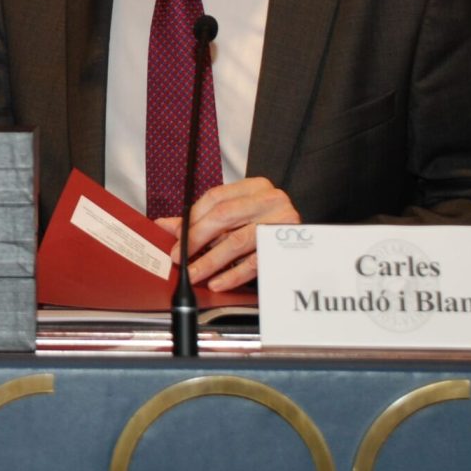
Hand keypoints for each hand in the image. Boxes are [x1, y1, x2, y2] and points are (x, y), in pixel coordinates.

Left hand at [154, 177, 298, 291]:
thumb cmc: (263, 224)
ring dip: (210, 260)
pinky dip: (233, 274)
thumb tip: (164, 225)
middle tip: (179, 257)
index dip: (193, 218)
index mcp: (255, 187)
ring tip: (194, 274)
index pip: (216, 197)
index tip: (176, 238)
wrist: (305, 239)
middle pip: (224, 216)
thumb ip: (200, 219)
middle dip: (196, 238)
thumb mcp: (235, 215)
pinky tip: (218, 283)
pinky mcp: (285, 247)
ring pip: (237, 241)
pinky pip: (254, 262)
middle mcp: (270, 200)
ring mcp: (281, 223)